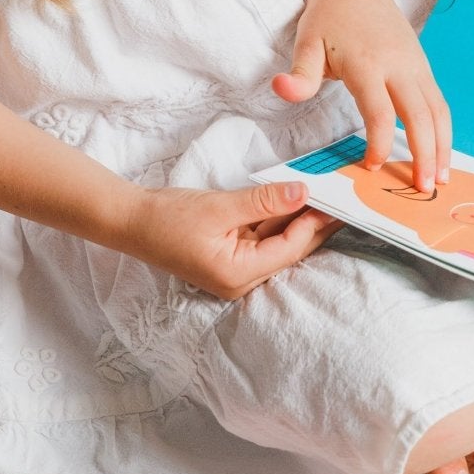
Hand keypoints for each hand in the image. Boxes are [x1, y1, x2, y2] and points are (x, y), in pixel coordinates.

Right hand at [122, 181, 340, 301]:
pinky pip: (262, 238)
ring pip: (277, 243)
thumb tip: (302, 192)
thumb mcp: (220, 206)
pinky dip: (277, 220)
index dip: (313, 224)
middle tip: (343, 200)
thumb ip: (264, 202)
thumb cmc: (168, 218)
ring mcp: (235, 269)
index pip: (288, 249)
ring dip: (298, 220)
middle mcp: (240, 280)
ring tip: (326, 196)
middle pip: (288, 250)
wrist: (130, 222)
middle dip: (314, 225)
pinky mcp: (230, 256)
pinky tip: (296, 201)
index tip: (335, 201)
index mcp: (237, 275)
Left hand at [271, 0, 451, 192]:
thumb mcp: (307, 43)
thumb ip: (300, 74)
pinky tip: (440, 153)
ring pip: (438, 111)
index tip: (372, 168)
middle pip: (421, 116)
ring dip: (443, 147)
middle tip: (424, 188)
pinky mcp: (424, 67)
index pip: (381, 113)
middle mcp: (399, 66)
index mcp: (368, 64)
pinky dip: (444, 131)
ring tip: (441, 179)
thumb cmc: (329, 18)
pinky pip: (439, 103)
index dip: (379, 145)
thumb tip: (282, 89)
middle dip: (425, 154)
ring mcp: (416, 66)